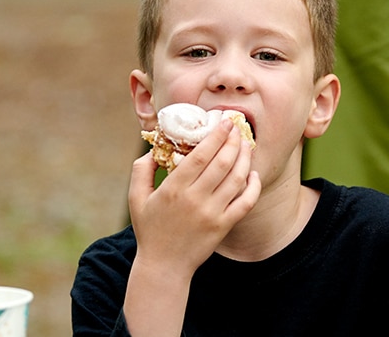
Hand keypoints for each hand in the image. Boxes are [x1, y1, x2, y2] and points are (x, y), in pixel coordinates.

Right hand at [128, 118, 259, 272]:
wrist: (164, 265)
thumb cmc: (150, 230)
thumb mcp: (136, 198)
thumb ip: (141, 170)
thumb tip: (153, 149)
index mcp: (174, 189)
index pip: (201, 155)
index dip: (216, 136)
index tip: (224, 122)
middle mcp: (195, 199)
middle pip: (222, 163)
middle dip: (233, 141)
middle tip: (238, 128)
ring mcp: (212, 214)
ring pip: (236, 179)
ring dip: (244, 159)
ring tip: (246, 145)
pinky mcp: (224, 226)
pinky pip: (245, 203)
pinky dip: (253, 186)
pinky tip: (253, 173)